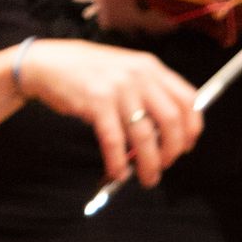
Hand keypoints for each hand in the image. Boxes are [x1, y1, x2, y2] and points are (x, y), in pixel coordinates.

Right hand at [16, 39, 201, 186]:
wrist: (49, 63)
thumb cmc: (89, 71)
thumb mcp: (126, 71)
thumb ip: (149, 92)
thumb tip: (168, 132)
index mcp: (151, 67)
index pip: (188, 99)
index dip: (192, 128)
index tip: (187, 146)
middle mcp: (139, 76)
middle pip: (171, 121)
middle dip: (172, 151)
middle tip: (165, 165)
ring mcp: (118, 89)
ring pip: (145, 136)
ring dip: (148, 164)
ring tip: (147, 178)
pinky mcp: (97, 102)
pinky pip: (115, 141)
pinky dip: (118, 162)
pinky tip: (117, 172)